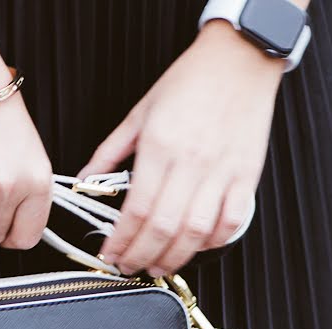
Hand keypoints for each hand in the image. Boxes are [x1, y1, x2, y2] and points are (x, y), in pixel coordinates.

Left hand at [79, 22, 283, 276]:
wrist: (239, 57)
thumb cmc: (191, 81)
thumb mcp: (141, 112)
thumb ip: (110, 152)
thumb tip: (86, 182)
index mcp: (160, 146)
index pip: (136, 210)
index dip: (121, 241)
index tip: (111, 254)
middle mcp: (191, 162)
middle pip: (162, 228)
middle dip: (141, 257)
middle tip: (130, 267)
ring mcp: (221, 172)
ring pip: (195, 232)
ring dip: (174, 258)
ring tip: (158, 267)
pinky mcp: (246, 176)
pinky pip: (230, 222)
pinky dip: (213, 241)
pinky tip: (198, 246)